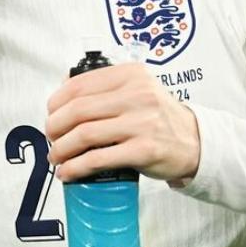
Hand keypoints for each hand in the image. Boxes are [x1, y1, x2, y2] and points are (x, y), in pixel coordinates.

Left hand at [44, 63, 200, 182]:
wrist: (195, 142)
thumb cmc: (158, 116)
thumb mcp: (137, 88)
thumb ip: (105, 87)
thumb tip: (61, 89)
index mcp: (130, 75)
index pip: (79, 84)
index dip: (56, 101)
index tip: (50, 113)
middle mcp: (137, 95)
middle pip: (78, 109)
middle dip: (55, 126)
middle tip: (50, 137)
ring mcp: (142, 123)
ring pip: (85, 134)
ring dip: (62, 148)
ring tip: (56, 156)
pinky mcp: (144, 150)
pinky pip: (99, 158)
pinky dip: (77, 167)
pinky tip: (68, 172)